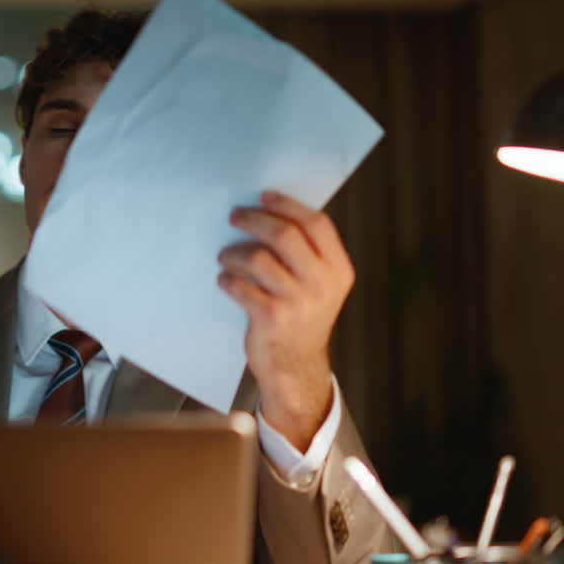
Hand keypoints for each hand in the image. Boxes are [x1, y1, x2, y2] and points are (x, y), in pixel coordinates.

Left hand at [217, 190, 353, 451]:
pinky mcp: (272, 318)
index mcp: (338, 270)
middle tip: (235, 216)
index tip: (264, 196)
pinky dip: (227, 280)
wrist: (296, 367)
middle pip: (285, 235)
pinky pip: (241, 286)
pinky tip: (225, 281)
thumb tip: (269, 212)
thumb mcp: (319, 285)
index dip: (288, 205)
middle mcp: (322, 285)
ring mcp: (298, 303)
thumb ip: (306, 254)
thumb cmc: (301, 317)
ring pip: (258, 258)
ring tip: (225, 258)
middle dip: (255, 220)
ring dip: (234, 253)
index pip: (317, 224)